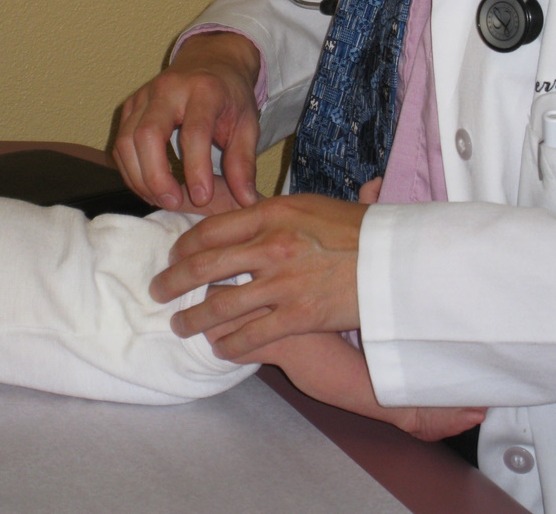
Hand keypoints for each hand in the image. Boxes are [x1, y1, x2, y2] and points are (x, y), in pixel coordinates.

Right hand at [113, 32, 260, 210]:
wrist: (211, 61)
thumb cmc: (229, 96)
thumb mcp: (248, 124)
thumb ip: (243, 162)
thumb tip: (246, 200)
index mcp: (204, 90)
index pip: (194, 131)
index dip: (196, 168)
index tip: (202, 197)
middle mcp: (169, 89)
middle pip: (147, 134)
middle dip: (156, 176)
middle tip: (173, 203)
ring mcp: (145, 95)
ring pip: (126, 140)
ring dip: (139, 177)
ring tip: (161, 199)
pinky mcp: (131, 105)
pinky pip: (121, 142)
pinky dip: (130, 170)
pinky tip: (148, 187)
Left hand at [150, 193, 366, 359]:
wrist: (397, 261)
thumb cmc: (358, 229)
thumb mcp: (312, 206)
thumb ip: (274, 212)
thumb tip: (243, 212)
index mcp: (272, 212)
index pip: (210, 229)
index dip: (184, 246)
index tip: (173, 256)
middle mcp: (271, 245)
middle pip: (203, 267)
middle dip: (172, 282)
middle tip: (157, 291)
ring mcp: (282, 283)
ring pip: (219, 306)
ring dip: (193, 320)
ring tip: (180, 325)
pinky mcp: (297, 317)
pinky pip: (249, 336)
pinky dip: (228, 345)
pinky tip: (220, 348)